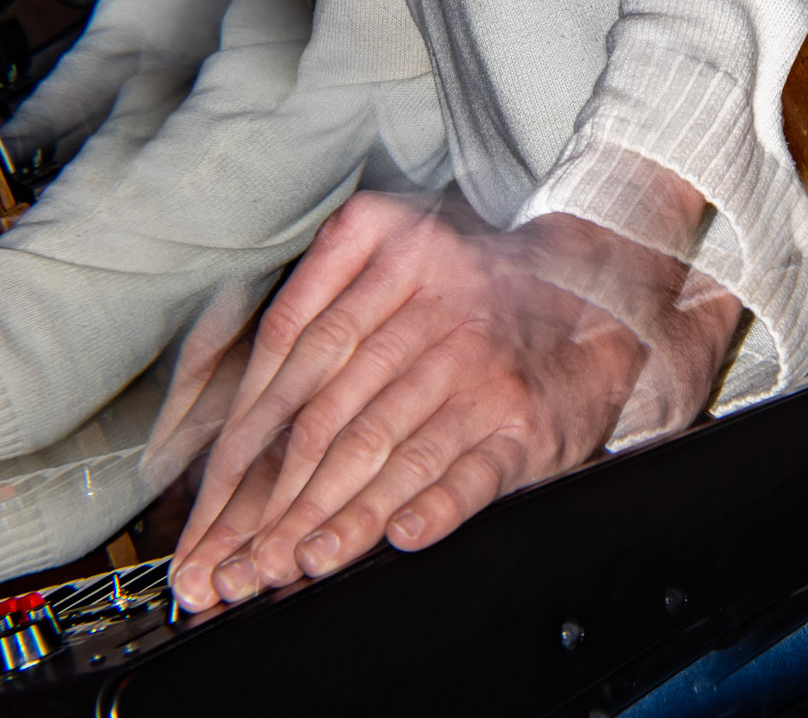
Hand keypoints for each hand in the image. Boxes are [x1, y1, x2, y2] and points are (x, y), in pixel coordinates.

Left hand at [169, 187, 741, 610]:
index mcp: (393, 257)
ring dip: (333, 518)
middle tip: (235, 558)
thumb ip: (320, 285)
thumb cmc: (473, 281)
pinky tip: (398, 538)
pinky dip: (432, 509)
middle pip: (332, 416)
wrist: (594, 289)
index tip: (213, 493)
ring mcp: (480, 368)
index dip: (247, 429)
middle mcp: (436, 308)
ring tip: (291, 562)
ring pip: (390, 452)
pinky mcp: (523, 422)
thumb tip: (235, 377)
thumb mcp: (397, 245)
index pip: (296, 350)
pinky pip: (469, 473)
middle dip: (274, 501)